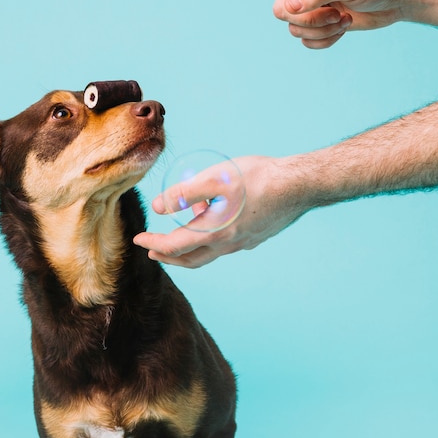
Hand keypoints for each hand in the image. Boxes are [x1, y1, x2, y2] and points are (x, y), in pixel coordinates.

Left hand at [133, 156, 307, 267]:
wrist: (299, 186)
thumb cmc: (258, 178)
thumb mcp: (215, 179)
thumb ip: (184, 193)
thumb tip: (158, 208)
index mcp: (214, 232)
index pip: (174, 246)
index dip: (153, 244)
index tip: (138, 239)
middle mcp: (228, 244)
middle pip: (191, 259)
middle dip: (168, 256)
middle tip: (152, 250)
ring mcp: (244, 243)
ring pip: (209, 253)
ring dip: (189, 247)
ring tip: (180, 231)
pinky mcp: (256, 236)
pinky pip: (226, 244)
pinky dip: (209, 238)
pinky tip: (213, 219)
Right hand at [210, 0, 404, 48]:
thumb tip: (288, 10)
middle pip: (279, 11)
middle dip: (306, 18)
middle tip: (334, 12)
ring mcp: (306, 7)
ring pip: (293, 29)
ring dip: (320, 29)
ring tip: (344, 17)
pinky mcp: (316, 26)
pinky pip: (306, 42)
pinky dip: (324, 40)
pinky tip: (343, 28)